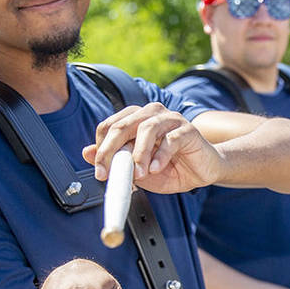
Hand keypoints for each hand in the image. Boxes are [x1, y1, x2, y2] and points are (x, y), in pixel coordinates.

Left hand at [82, 103, 224, 193]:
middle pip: (123, 125)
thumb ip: (114, 161)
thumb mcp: (137, 170)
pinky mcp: (188, 130)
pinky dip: (160, 155)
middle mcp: (151, 114)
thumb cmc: (170, 168)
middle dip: (112, 151)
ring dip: (139, 154)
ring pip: (147, 128)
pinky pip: (171, 139)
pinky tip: (156, 168)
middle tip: (109, 173)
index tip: (101, 172)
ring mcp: (171, 119)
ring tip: (139, 174)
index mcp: (136, 120)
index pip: (109, 127)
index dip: (101, 149)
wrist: (203, 171)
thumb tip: (86, 152)